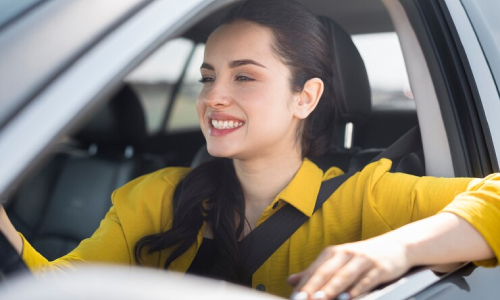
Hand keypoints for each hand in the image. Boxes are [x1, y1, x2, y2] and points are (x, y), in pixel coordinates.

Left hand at [288, 237, 410, 299]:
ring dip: (332, 289)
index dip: (303, 284)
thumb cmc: (363, 257)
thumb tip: (290, 281)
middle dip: (313, 287)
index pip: (315, 270)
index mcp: (333, 252)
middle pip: (326, 272)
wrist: (396, 246)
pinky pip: (366, 280)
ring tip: (320, 299)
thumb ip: (316, 272)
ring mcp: (363, 260)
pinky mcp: (379, 268)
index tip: (294, 297)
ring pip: (344, 276)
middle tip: (303, 299)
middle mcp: (346, 253)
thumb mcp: (338, 261)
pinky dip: (357, 290)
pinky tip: (350, 298)